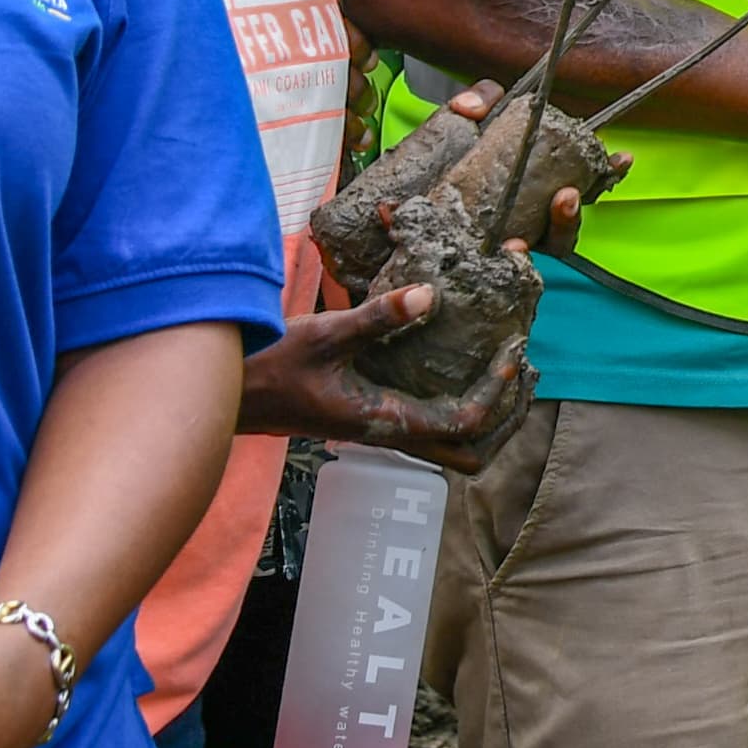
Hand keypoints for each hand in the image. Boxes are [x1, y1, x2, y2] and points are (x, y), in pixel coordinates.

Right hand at [238, 281, 535, 470]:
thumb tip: (431, 293)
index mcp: (384, 422)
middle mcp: (388, 434)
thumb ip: (378, 316)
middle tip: (521, 373)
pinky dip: (455, 402)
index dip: (498, 391)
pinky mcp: (371, 417)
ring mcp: (380, 430)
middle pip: (469, 454)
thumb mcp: (325, 335)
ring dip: (486, 416)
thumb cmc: (269, 367)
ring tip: (503, 369)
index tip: (512, 350)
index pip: (463, 424)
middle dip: (505, 420)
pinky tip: (457, 363)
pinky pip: (429, 423)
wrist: (226, 394)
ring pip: (451, 446)